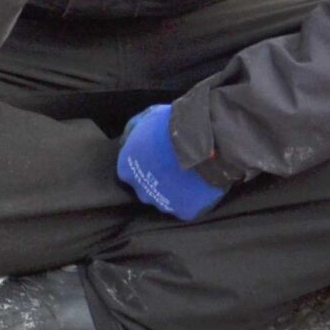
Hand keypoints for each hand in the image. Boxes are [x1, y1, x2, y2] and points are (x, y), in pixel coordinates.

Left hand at [117, 104, 226, 220]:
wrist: (202, 139)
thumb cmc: (172, 125)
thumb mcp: (147, 118)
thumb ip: (134, 132)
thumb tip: (129, 140)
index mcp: (127, 170)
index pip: (131, 172)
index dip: (147, 163)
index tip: (160, 156)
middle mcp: (141, 191)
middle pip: (148, 189)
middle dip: (160, 178)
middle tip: (176, 164)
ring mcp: (163, 204)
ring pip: (168, 200)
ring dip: (176, 189)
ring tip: (192, 172)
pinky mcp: (184, 211)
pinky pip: (188, 207)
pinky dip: (194, 198)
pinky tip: (201, 183)